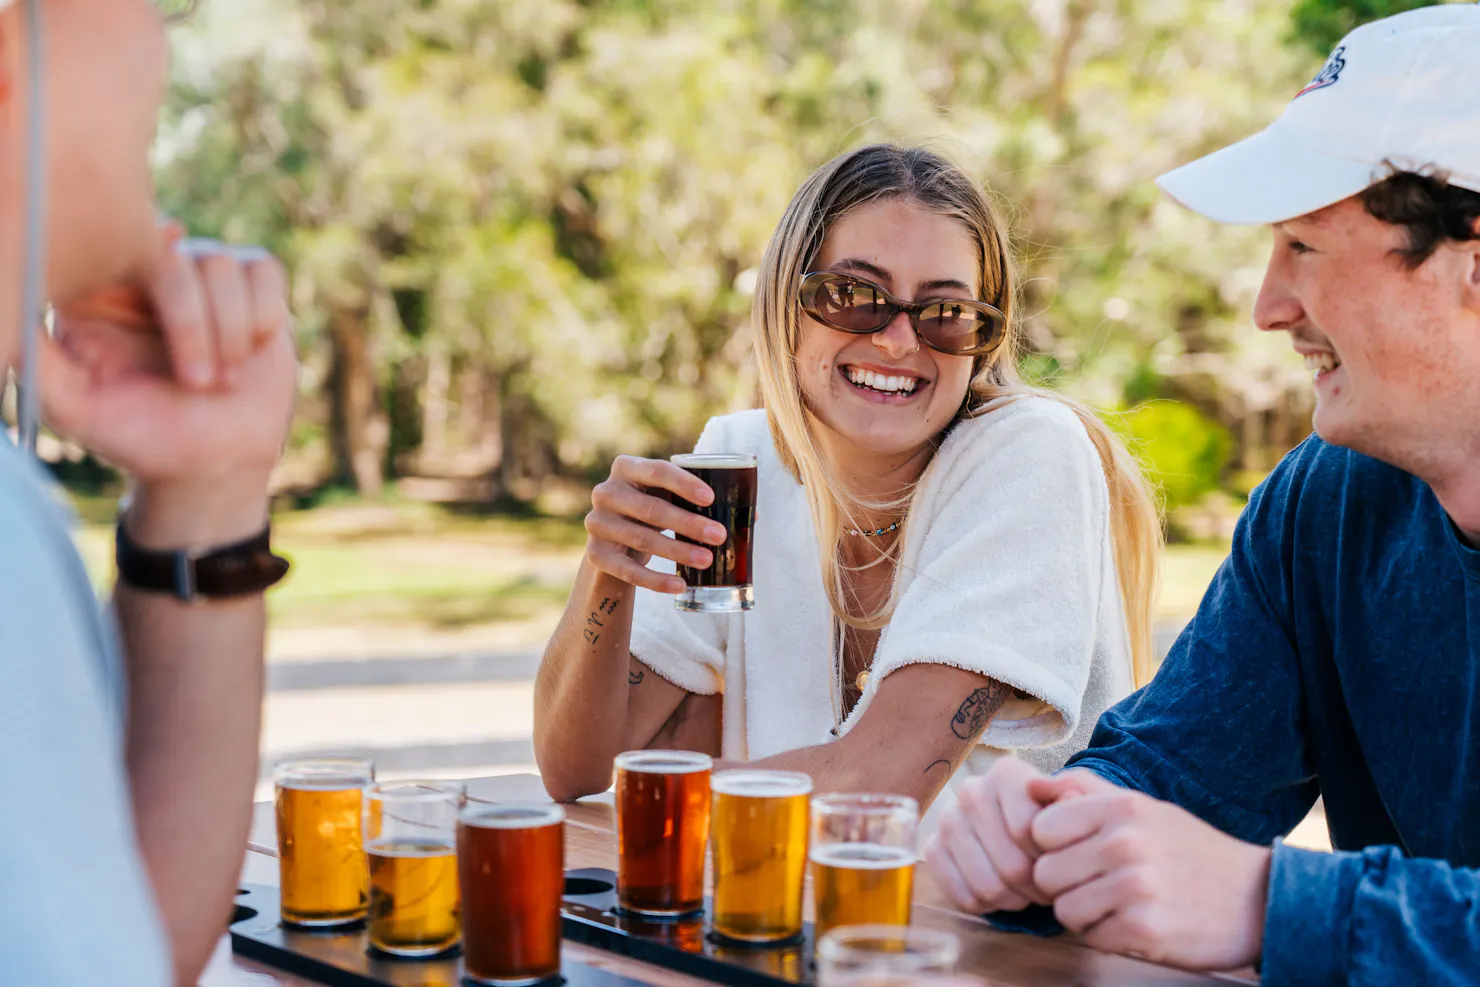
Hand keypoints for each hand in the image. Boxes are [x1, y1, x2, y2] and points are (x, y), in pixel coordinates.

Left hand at [40, 230, 296, 545]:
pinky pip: (263, 270)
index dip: (133, 248)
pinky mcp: (253, 286)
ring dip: (232, 331)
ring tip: (225, 380)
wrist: (216, 463)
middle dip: (193, 326)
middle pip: (174, 257)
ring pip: (221, 264)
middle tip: (198, 384)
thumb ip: (36, 357)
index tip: (153, 274)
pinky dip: (262, 314)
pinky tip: (253, 351)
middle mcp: (152, 275)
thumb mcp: (75, 407)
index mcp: (101, 295)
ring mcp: (204, 276)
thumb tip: (10, 303)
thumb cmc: (142, 438)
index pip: (112, 246)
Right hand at [584, 455, 727, 592]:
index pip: (657, 471)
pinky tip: (679, 585)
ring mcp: (597, 523)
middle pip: (651, 509)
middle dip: (689, 524)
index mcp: (627, 467)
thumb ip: (699, 499)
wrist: (614, 541)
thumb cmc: (651, 511)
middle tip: (720, 536)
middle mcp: (606, 492)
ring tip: (707, 560)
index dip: (684, 484)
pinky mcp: (595, 554)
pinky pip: (628, 570)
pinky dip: (655, 580)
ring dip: (678, 551)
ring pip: (642, 539)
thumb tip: (752, 516)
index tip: (711, 498)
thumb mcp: (667, 496)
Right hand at [923, 757, 1056, 912]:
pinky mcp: (933, 848)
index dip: (1050, 859)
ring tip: (1026, 891)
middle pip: (1011, 866)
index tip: (1061, 862)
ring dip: (1013, 899)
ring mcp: (948, 819)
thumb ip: (1075, 801)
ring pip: (987, 886)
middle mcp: (971, 790)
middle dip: (1035, 887)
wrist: (1019, 831)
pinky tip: (1000, 893)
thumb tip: (1068, 797)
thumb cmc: (1050, 820)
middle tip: (1046, 887)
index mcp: (1006, 773)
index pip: (1028, 832)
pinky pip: (962, 895)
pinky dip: (986, 905)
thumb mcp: (1071, 806)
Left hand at [1028, 770, 1270, 971]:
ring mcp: (1135, 888)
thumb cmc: (1187, 850)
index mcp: (1120, 807)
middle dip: (1065, 885)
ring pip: (1063, 910)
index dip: (1053, 848)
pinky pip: (1091, 938)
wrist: (1257, 899)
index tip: (1078, 854)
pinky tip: (1137, 923)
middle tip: (1099, 884)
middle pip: (1045, 874)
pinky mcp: (1144, 930)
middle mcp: (1124, 843)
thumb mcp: (1141, 806)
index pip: (1040, 829)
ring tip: (1119, 904)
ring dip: (1085, 914)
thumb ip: (1084, 790)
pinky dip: (1108, 936)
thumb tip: (1031, 786)